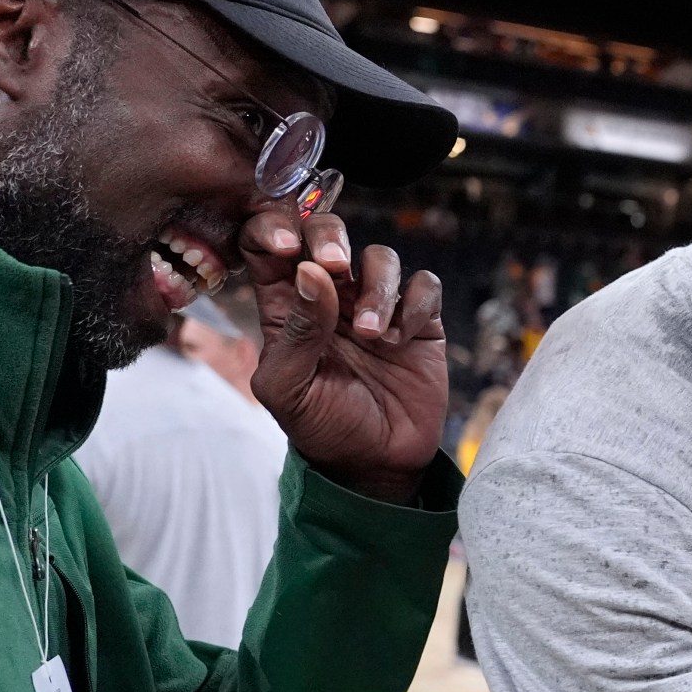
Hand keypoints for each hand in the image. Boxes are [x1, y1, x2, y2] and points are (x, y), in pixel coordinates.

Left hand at [239, 205, 445, 503]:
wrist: (377, 463)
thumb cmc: (322, 427)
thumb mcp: (288, 389)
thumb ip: (296, 331)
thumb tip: (312, 272)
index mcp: (285, 305)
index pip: (268, 243)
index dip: (274, 228)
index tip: (288, 248)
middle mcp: (331, 296)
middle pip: (327, 232)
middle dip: (331, 237)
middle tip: (336, 265)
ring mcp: (377, 305)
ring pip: (380, 256)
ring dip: (378, 287)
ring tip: (375, 336)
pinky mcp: (419, 320)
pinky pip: (423, 285)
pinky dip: (416, 303)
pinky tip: (403, 339)